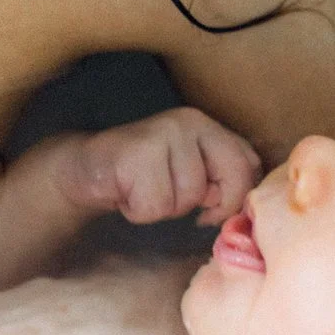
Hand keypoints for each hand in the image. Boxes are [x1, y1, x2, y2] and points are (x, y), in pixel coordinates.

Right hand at [50, 106, 260, 227]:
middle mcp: (188, 123)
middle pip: (228, 181)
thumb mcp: (188, 172)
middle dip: (208, 204)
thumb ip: (218, 178)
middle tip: (181, 207)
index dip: (237, 196)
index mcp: (206, 126)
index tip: (213, 210)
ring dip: (164, 208)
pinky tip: (126, 195)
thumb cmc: (141, 176)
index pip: (248, 163)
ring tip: (143, 192)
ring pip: (188, 198)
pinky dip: (139, 211)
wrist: (85, 167)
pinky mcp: (136, 156)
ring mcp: (162, 135)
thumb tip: (237, 203)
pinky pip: (155, 206)